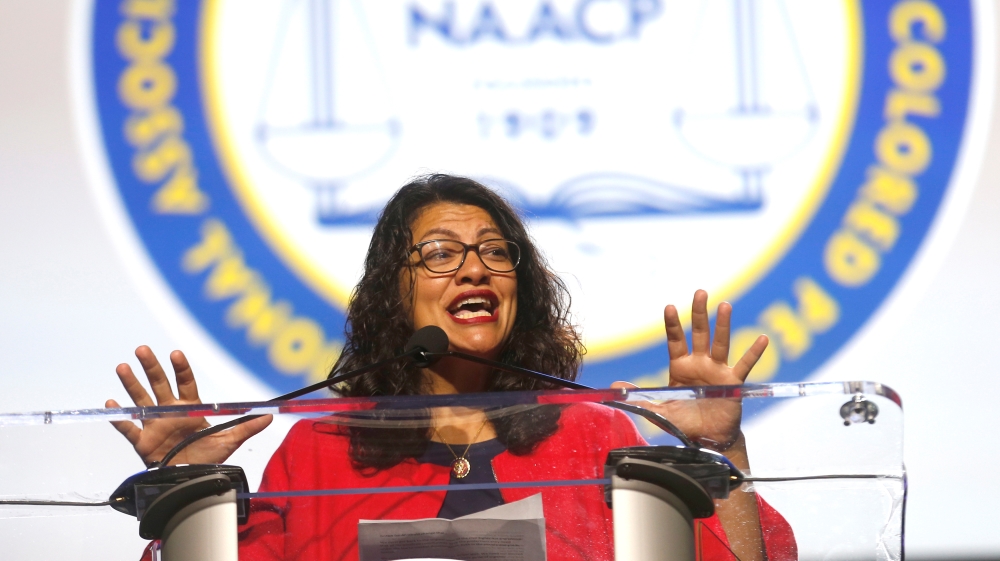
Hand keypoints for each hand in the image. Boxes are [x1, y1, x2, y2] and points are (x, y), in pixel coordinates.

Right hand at [106, 346, 271, 465]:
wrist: (191, 479)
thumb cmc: (207, 457)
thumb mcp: (229, 441)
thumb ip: (247, 427)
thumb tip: (270, 416)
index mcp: (190, 408)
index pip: (185, 383)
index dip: (180, 368)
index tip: (175, 354)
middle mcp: (170, 412)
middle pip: (159, 385)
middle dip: (151, 367)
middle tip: (142, 350)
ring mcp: (155, 425)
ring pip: (141, 400)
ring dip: (131, 385)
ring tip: (122, 367)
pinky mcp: (143, 442)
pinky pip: (129, 427)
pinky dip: (119, 417)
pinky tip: (112, 404)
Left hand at [613, 289, 767, 450]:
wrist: (707, 439)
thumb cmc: (683, 422)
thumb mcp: (658, 409)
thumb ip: (639, 395)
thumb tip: (615, 384)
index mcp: (680, 367)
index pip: (676, 340)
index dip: (673, 324)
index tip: (669, 307)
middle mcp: (700, 364)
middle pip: (699, 334)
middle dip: (699, 313)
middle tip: (700, 292)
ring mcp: (718, 371)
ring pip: (721, 343)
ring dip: (724, 325)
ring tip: (725, 305)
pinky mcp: (734, 382)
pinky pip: (745, 365)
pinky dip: (754, 352)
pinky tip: (762, 339)